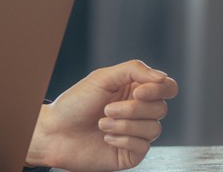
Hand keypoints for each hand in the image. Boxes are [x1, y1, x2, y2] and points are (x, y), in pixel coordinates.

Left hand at [25, 60, 178, 170]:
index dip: (159, 90)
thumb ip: (134, 70)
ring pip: (154, 128)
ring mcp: (137, 133)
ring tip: (101, 123)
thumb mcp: (102, 78)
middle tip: (107, 109)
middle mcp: (139, 111)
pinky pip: (143, 146)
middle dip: (132, 109)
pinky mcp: (131, 153)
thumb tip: (162, 77)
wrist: (55, 132)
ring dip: (124, 125)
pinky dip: (123, 139)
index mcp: (135, 90)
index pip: (167, 87)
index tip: (137, 92)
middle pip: (161, 108)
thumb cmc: (75, 103)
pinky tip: (106, 137)